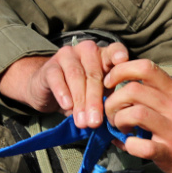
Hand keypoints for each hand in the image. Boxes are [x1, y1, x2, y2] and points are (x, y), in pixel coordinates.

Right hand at [0, 41, 127, 127]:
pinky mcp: (50, 66)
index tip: (122, 61)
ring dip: (80, 101)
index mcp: (103, 55)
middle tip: (95, 122)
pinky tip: (67, 106)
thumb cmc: (81, 92)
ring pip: (76, 76)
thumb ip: (107, 99)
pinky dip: (63, 93)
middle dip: (95, 100)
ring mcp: (67, 56)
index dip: (118, 54)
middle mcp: (86, 51)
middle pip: (93, 73)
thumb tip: (112, 118)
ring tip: (82, 121)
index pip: (114, 50)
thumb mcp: (99, 94)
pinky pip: (57, 78)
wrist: (49, 90)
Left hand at [104, 60, 171, 172]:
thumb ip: (159, 96)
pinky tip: (130, 146)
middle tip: (112, 113)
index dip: (121, 71)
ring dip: (118, 120)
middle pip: (133, 90)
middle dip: (113, 101)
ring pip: (134, 113)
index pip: (146, 68)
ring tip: (121, 128)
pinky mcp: (168, 153)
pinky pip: (140, 146)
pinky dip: (128, 146)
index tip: (111, 84)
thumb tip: (124, 91)